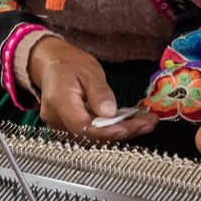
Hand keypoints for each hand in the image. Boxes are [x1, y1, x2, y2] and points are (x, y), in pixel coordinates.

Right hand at [27, 38, 156, 140]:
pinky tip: (132, 122)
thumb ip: (99, 92)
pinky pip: (93, 132)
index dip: (106, 131)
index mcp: (58, 101)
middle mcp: (56, 119)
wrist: (52, 65)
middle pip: (92, 134)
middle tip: (148, 122)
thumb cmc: (69, 65)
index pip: (82, 126)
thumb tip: (110, 113)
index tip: (129, 127)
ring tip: (146, 121)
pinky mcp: (70, 129)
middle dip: (122, 131)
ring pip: (95, 136)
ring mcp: (62, 126)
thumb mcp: (88, 71)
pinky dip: (113, 128)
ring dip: (122, 131)